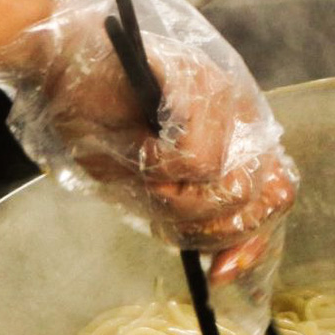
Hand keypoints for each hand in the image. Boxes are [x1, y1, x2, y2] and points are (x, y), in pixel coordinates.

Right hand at [24, 17, 297, 272]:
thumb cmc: (98, 118)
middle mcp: (241, 115)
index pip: (275, 198)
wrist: (59, 61)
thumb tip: (224, 270)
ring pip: (228, 189)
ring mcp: (225, 94)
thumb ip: (191, 216)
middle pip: (255, 202)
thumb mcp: (148, 184)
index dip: (250, 243)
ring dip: (175, 196)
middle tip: (162, 200)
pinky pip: (198, 161)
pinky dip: (160, 167)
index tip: (218, 273)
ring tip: (144, 167)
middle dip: (204, 223)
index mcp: (236, 138)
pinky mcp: (199, 80)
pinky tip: (140, 145)